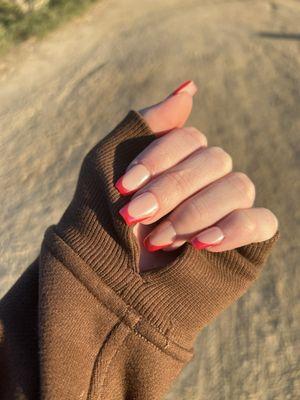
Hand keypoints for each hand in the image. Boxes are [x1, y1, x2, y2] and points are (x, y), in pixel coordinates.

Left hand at [115, 81, 277, 270]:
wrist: (107, 283)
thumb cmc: (104, 224)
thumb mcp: (107, 170)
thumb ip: (143, 127)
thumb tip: (190, 86)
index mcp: (181, 161)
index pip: (190, 138)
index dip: (159, 158)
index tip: (125, 187)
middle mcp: (209, 180)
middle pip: (215, 160)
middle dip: (172, 189)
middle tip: (137, 216)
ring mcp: (230, 208)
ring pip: (239, 186)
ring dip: (196, 212)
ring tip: (159, 240)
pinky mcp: (247, 241)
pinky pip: (263, 222)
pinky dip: (235, 228)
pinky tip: (202, 245)